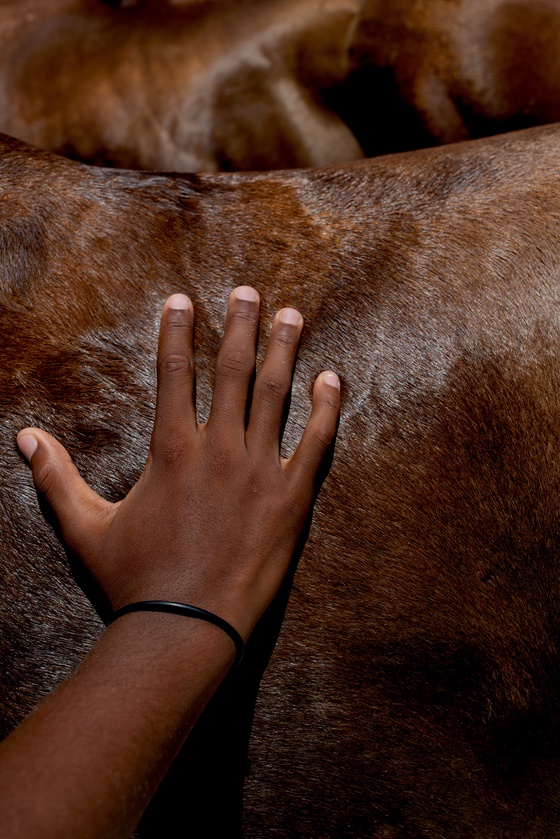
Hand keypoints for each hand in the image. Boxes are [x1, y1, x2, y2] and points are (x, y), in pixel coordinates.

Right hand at [17, 287, 339, 641]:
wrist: (184, 630)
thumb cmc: (132, 580)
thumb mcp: (84, 527)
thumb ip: (54, 477)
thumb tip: (23, 437)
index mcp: (171, 450)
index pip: (173, 374)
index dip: (176, 332)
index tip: (182, 300)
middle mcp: (219, 450)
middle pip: (233, 371)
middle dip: (241, 325)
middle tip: (249, 292)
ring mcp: (260, 472)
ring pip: (276, 395)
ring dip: (285, 351)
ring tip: (293, 316)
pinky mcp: (292, 499)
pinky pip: (317, 443)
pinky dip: (327, 408)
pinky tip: (332, 377)